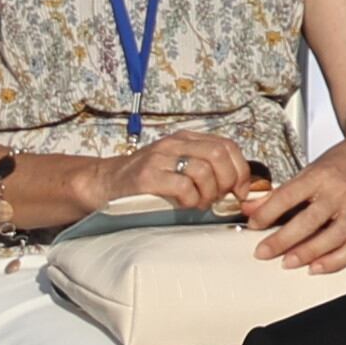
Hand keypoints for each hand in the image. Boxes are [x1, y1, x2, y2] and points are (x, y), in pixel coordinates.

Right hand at [79, 130, 250, 214]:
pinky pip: (183, 186)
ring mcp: (160, 158)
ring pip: (203, 170)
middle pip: (219, 155)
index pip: (227, 146)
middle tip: (219, 198)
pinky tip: (184, 205)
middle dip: (227, 181)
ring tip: (198, 204)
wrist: (104, 183)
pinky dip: (191, 200)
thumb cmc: (144, 181)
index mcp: (186, 139)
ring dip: (207, 194)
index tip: (240, 191)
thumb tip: (237, 188)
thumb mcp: (176, 166)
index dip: (240, 170)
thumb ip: (204, 170)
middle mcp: (175, 143)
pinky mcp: (148, 176)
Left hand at [240, 139, 345, 270]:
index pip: (288, 196)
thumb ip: (282, 192)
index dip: (267, 213)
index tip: (253, 224)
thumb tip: (253, 208)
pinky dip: (335, 262)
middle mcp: (339, 193)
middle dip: (282, 240)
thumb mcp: (311, 169)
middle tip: (263, 252)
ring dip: (308, 254)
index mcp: (321, 175)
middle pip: (308, 221)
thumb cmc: (345, 161)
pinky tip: (318, 267)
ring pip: (331, 238)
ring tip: (287, 262)